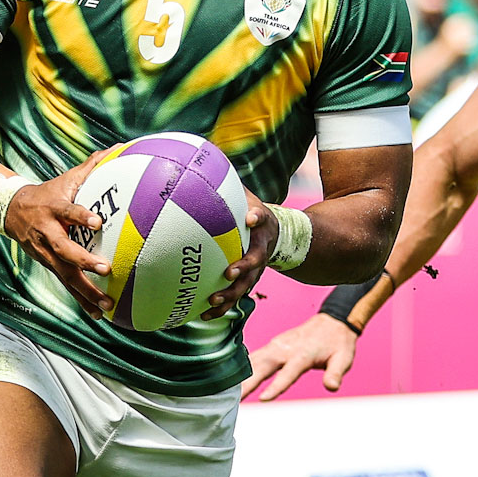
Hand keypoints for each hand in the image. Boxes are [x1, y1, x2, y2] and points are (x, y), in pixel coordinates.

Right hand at [2, 150, 112, 317]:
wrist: (10, 211)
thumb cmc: (47, 193)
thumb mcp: (65, 178)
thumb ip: (91, 166)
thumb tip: (116, 148)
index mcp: (53, 209)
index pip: (67, 211)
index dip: (80, 215)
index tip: (97, 220)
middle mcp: (48, 233)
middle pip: (64, 250)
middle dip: (84, 261)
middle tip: (106, 268)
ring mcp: (46, 253)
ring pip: (65, 274)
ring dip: (86, 291)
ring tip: (106, 304)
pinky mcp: (49, 265)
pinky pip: (66, 285)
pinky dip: (82, 300)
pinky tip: (98, 315)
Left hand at [200, 190, 275, 319]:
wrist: (276, 236)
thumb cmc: (254, 213)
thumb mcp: (249, 197)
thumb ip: (234, 187)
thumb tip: (209, 161)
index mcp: (262, 227)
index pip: (262, 220)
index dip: (258, 218)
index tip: (251, 218)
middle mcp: (260, 250)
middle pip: (255, 262)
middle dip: (242, 269)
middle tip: (228, 274)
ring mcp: (255, 270)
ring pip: (245, 286)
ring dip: (230, 296)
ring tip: (212, 302)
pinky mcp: (245, 281)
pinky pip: (234, 297)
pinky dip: (219, 308)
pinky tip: (201, 315)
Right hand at [242, 313, 359, 400]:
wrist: (332, 321)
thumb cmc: (338, 342)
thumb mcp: (343, 358)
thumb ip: (335, 373)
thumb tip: (332, 387)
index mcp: (303, 354)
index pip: (288, 372)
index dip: (276, 386)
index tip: (263, 399)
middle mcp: (285, 348)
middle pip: (263, 366)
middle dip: (247, 382)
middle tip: (233, 399)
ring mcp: (277, 345)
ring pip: (254, 361)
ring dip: (240, 376)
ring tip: (225, 393)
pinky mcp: (272, 346)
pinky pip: (254, 357)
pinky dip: (242, 368)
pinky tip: (231, 380)